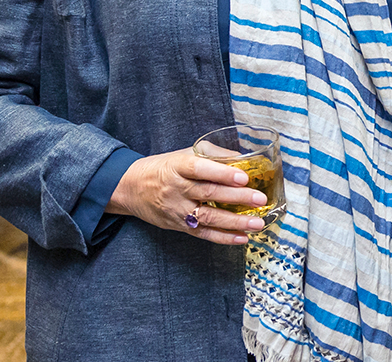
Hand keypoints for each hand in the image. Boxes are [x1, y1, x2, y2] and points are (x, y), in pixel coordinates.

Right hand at [106, 147, 267, 244]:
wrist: (131, 188)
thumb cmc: (165, 167)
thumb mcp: (185, 153)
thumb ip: (214, 154)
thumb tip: (244, 158)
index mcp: (179, 166)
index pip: (201, 169)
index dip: (222, 173)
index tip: (243, 177)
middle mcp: (177, 189)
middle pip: (209, 193)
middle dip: (237, 197)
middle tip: (260, 199)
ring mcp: (178, 210)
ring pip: (208, 217)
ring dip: (235, 222)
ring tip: (257, 222)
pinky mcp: (179, 226)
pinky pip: (203, 234)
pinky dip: (223, 237)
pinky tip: (242, 238)